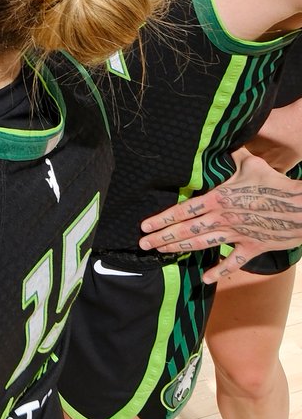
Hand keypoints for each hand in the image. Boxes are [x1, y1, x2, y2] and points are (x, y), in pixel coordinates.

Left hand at [139, 149, 301, 282]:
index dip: (162, 218)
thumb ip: (230, 156)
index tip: (145, 225)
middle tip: (144, 244)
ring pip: (203, 244)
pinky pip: (234, 262)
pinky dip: (220, 271)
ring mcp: (237, 235)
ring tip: (162, 253)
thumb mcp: (249, 164)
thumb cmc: (275, 183)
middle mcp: (223, 218)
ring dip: (180, 249)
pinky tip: (207, 277)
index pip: (183, 210)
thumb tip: (218, 141)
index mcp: (218, 199)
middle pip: (187, 230)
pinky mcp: (253, 247)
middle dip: (163, 237)